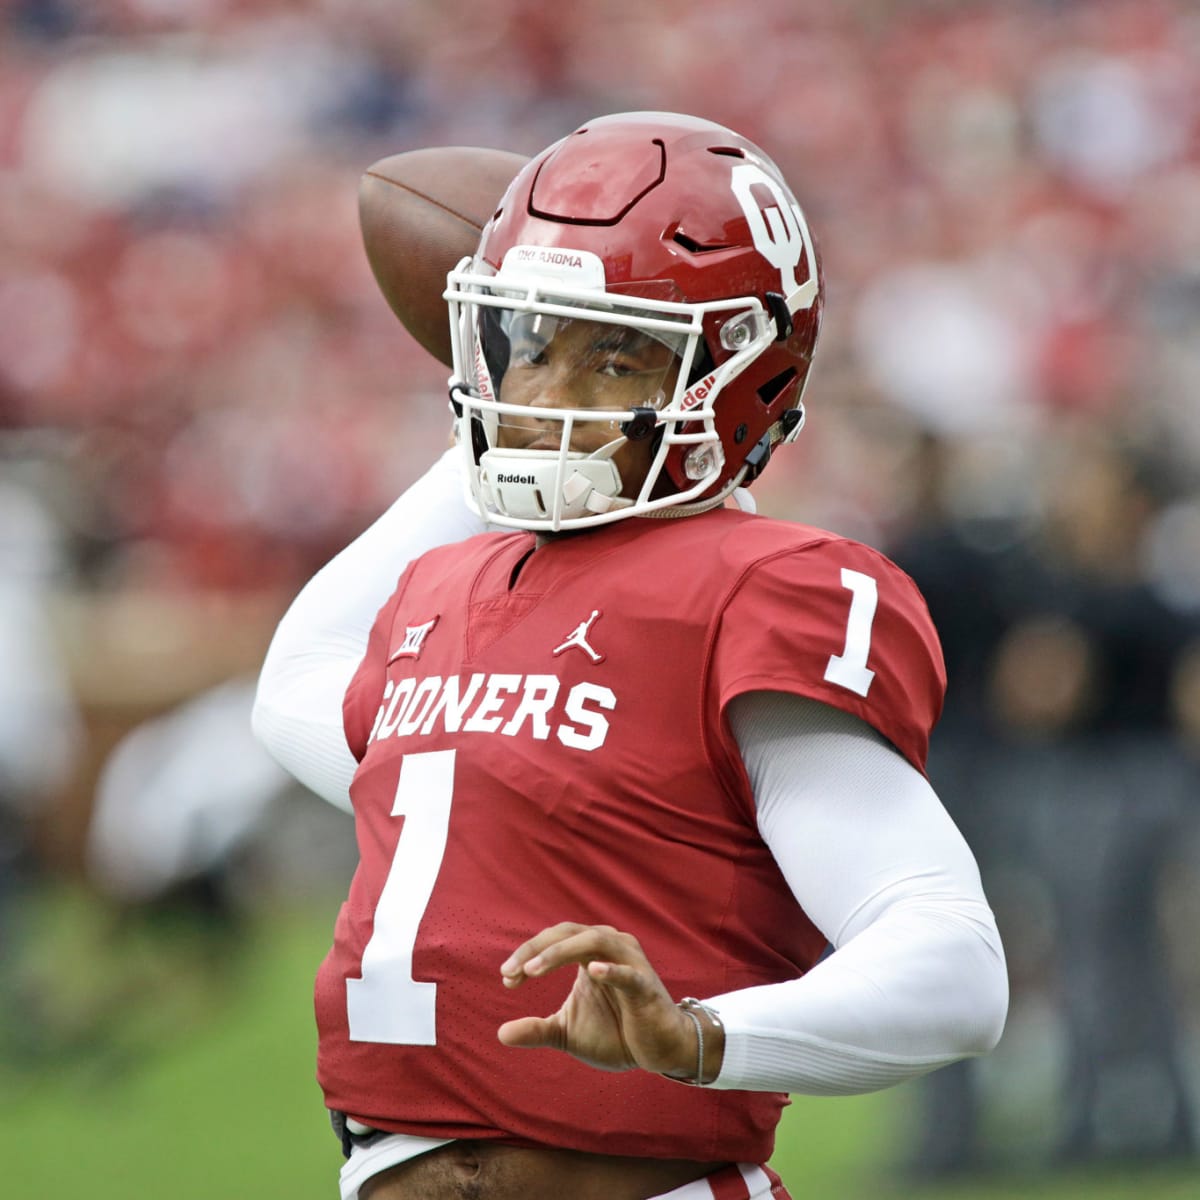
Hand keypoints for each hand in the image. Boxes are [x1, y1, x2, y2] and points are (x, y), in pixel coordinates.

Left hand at [496, 922, 722, 1080]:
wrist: (658, 1050)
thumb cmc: (615, 1033)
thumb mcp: (567, 1033)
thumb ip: (537, 1029)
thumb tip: (500, 1033)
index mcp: (589, 952)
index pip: (553, 939)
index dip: (527, 953)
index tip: (505, 977)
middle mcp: (609, 946)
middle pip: (568, 932)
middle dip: (536, 948)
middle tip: (511, 970)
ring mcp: (630, 962)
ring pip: (594, 941)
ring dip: (560, 952)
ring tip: (534, 970)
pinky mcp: (646, 985)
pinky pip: (628, 973)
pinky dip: (611, 970)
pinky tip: (592, 971)